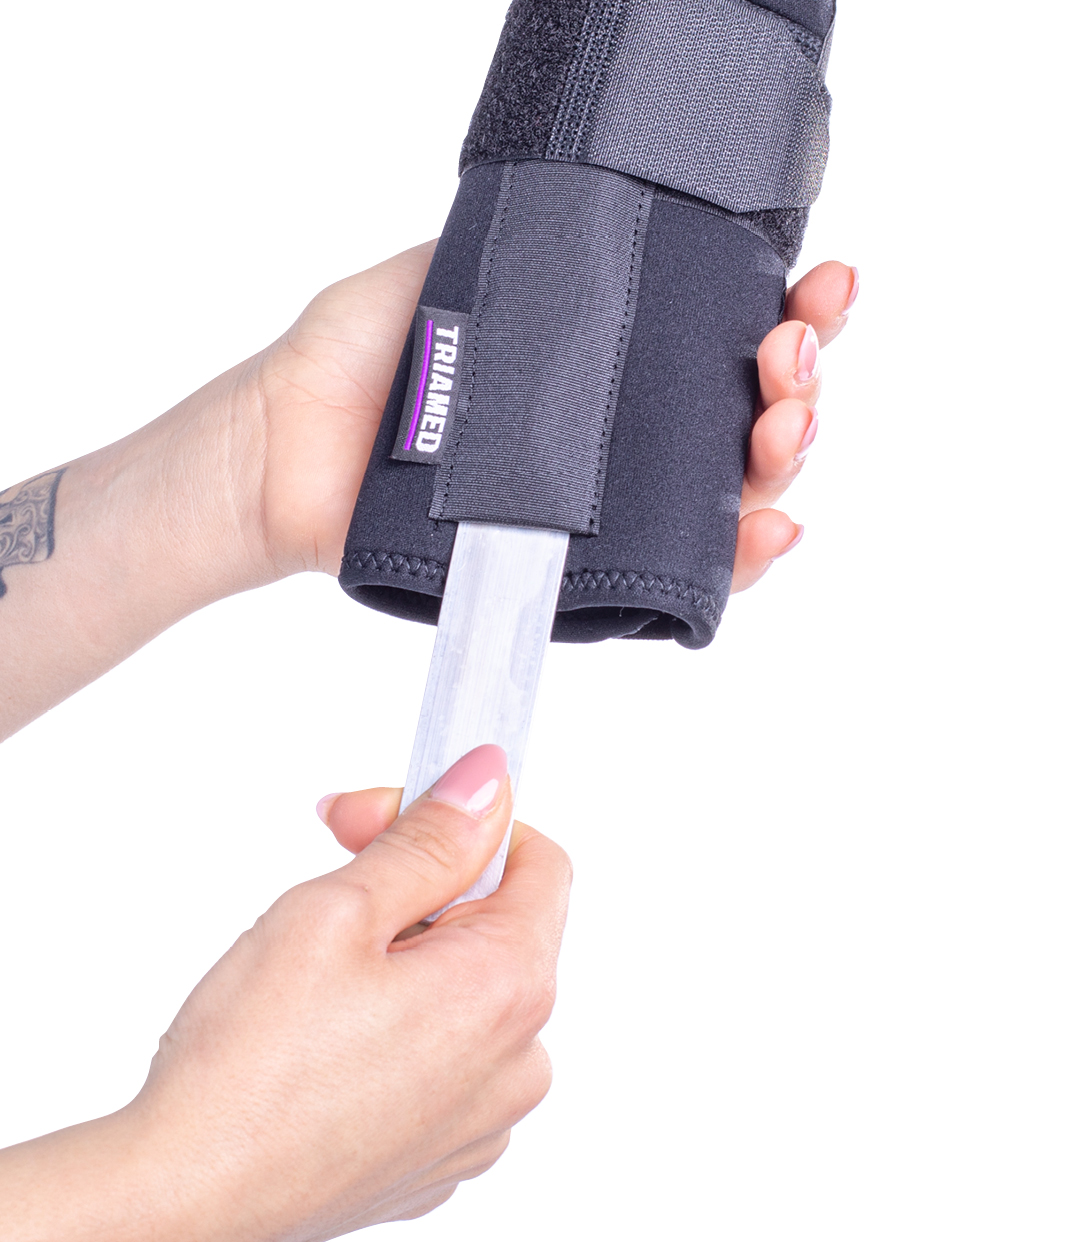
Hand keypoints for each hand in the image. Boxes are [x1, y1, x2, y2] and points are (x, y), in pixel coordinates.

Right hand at [0, 747, 570, 1241]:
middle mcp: (517, 1060)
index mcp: (507, 989)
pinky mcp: (441, 1153)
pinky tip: (329, 1035)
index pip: (538, 860)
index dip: (461, 822)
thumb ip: (429, 840)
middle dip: (422, 885)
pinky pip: (447, 1058)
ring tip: (322, 974)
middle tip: (335, 878)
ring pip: (468, 992)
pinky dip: (402, 1026)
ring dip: (409, 958)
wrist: (187, 1199)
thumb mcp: (339, 910)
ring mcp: (483, 1118)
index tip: (391, 817)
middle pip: (499, 925)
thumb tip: (486, 783)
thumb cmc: (251, 1067)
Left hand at [250, 248, 858, 583]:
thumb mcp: (448, 266)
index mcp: (604, 356)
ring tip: (782, 426)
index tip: (817, 284)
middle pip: (748, 413)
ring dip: (784, 458)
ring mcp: (605, 503)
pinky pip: (681, 573)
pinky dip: (741, 558)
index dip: (788, 311)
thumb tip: (615, 210)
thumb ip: (533, 246)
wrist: (286, 449)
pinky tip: (773, 527)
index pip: (721, 332)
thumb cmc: (355, 361)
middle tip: (788, 357)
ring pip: (732, 492)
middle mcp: (619, 431)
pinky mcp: (580, 569)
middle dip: (798, 381)